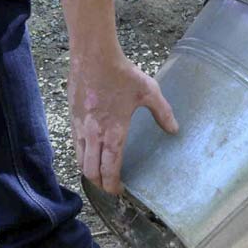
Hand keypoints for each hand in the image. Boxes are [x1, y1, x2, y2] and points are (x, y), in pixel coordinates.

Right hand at [69, 47, 177, 194]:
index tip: (119, 192)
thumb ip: (162, 112)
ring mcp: (81, 127)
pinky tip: (90, 153)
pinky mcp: (72, 118)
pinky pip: (75, 145)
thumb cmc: (122, 73)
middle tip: (109, 187)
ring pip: (80, 160)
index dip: (113, 185)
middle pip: (91, 172)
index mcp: (114, 132)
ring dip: (89, 172)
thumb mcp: (148, 91)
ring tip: (99, 174)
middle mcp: (94, 135)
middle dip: (100, 184)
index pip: (110, 169)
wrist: (93, 55)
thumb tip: (174, 129)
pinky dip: (81, 155)